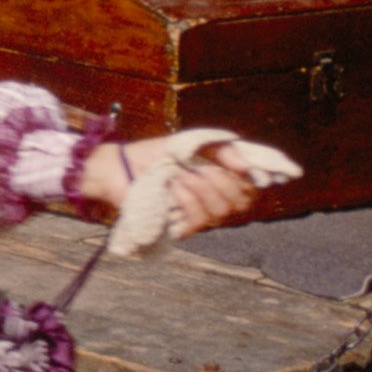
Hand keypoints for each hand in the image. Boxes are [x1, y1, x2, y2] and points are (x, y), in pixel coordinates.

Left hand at [79, 138, 262, 238]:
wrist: (120, 166)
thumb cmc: (153, 154)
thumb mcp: (190, 144)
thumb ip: (221, 150)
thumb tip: (248, 167)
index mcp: (218, 181)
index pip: (251, 190)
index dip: (252, 180)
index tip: (241, 167)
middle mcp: (211, 201)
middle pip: (241, 202)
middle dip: (223, 181)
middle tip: (199, 167)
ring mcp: (195, 216)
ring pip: (221, 212)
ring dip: (202, 188)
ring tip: (180, 175)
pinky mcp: (179, 228)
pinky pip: (199, 221)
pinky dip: (188, 199)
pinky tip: (174, 186)